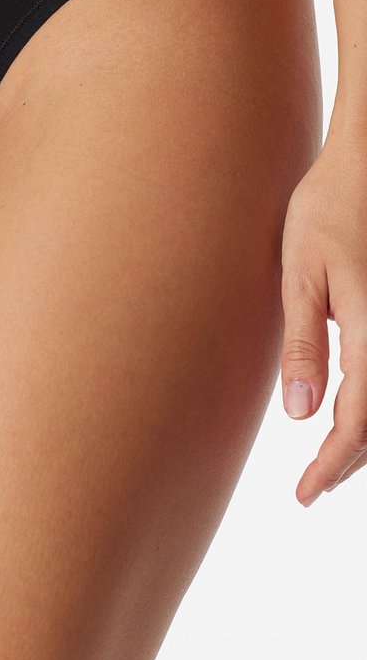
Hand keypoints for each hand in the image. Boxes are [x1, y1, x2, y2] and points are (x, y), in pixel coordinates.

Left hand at [280, 126, 366, 506]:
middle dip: (348, 462)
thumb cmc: (326, 210)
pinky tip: (346, 413)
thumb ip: (303, 344)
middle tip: (310, 489)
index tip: (304, 494)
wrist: (364, 165)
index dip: (332, 465)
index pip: (358, 422)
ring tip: (327, 463)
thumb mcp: (300, 274)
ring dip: (363, 439)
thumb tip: (299, 416)